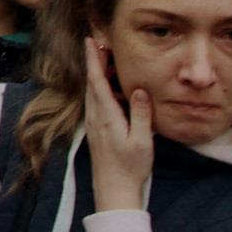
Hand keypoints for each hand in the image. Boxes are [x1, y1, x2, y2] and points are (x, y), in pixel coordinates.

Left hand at [83, 37, 152, 210]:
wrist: (113, 190)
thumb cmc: (130, 167)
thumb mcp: (141, 140)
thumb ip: (140, 114)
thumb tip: (138, 89)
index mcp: (106, 116)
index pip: (96, 81)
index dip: (93, 59)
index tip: (90, 41)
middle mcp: (96, 117)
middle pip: (92, 83)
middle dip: (96, 61)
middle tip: (103, 43)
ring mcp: (94, 124)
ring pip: (94, 93)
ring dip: (99, 75)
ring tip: (110, 61)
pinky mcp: (97, 130)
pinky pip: (97, 103)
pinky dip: (102, 90)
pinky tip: (116, 90)